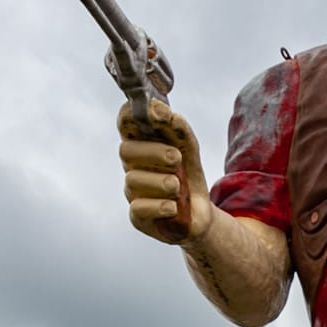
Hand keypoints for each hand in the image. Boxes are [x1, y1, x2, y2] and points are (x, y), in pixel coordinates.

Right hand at [118, 96, 210, 244]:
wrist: (200, 212)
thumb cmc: (188, 176)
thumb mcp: (189, 148)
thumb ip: (177, 127)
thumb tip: (160, 109)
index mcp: (141, 144)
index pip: (126, 123)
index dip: (131, 114)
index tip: (153, 112)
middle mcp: (132, 167)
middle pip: (126, 150)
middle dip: (153, 152)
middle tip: (177, 159)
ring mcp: (133, 192)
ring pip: (134, 180)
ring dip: (161, 182)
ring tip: (178, 187)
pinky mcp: (138, 217)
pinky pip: (139, 208)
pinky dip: (159, 206)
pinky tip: (173, 207)